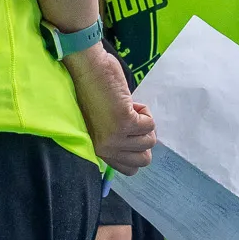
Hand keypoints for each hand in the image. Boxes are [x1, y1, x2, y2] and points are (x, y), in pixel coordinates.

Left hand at [67, 44, 154, 173]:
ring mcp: (115, 137)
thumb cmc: (96, 93)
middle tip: (131, 120)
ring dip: (144, 122)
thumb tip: (142, 150)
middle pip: (144, 159)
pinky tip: (128, 102)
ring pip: (150, 140)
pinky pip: (150, 124)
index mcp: (100, 150)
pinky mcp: (125, 123)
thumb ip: (119, 142)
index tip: (131, 133)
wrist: (88, 69)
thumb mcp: (105, 126)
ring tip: (126, 108)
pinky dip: (145, 111)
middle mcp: (106, 148)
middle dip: (144, 138)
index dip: (137, 150)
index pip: (130, 169)